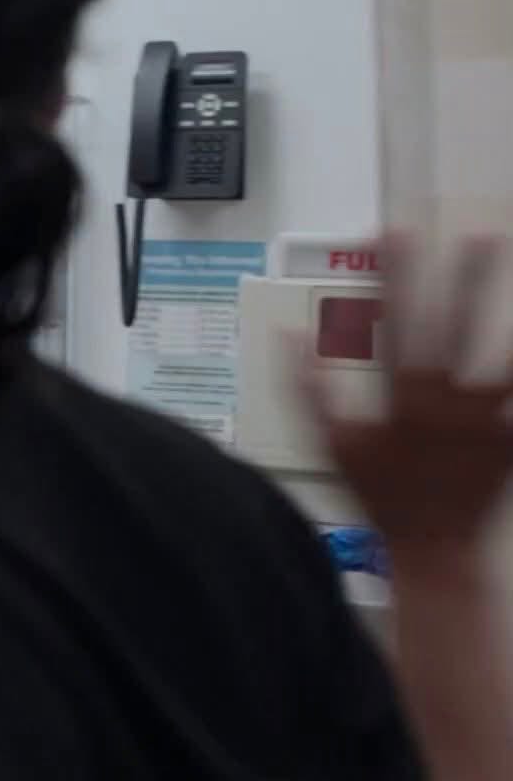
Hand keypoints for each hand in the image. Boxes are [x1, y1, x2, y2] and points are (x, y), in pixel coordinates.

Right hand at [298, 236, 512, 558]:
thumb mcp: (331, 444)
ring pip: (508, 360)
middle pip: (459, 328)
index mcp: (402, 396)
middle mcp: (448, 401)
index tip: (399, 234)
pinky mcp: (510, 438)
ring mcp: (487, 418)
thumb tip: (290, 339)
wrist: (434, 547)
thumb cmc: (380, 498)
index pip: (396, 321)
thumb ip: (307, 389)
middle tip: (483, 237)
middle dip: (468, 280)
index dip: (397, 273)